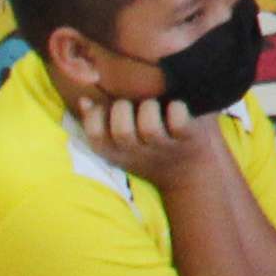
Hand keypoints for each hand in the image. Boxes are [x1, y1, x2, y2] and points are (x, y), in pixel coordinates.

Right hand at [68, 95, 214, 183]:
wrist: (190, 174)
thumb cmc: (150, 150)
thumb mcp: (122, 145)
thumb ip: (101, 124)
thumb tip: (84, 101)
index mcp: (118, 154)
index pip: (95, 138)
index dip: (94, 117)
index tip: (105, 107)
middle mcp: (139, 154)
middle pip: (122, 132)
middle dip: (123, 109)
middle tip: (132, 104)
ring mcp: (165, 149)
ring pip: (150, 128)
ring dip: (149, 108)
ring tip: (154, 104)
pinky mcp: (188, 140)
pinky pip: (180, 123)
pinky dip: (177, 109)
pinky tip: (175, 106)